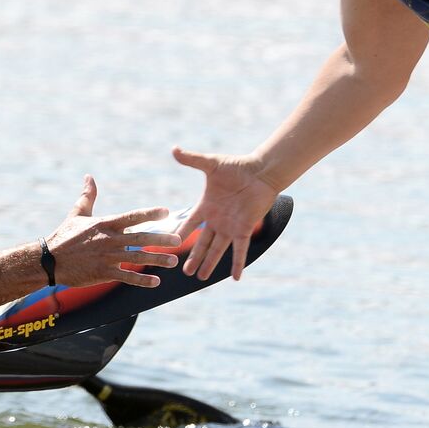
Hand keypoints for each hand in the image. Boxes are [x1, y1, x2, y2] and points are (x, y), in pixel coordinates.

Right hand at [44, 176, 181, 287]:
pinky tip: (156, 282)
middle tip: (179, 239)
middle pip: (140, 238)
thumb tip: (89, 177)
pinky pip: (127, 276)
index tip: (166, 211)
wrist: (49, 260)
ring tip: (173, 262)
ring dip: (157, 260)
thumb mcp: (77, 213)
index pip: (132, 216)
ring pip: (137, 258)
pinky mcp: (103, 273)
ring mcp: (107, 257)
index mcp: (105, 223)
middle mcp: (109, 239)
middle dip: (161, 239)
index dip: (150, 213)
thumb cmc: (64, 236)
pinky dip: (142, 280)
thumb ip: (88, 196)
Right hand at [170, 147, 280, 279]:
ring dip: (209, 264)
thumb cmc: (237, 166)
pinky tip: (235, 278)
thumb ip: (192, 159)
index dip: (179, 234)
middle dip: (194, 258)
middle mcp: (216, 220)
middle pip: (202, 243)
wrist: (261, 172)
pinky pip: (239, 250)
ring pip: (216, 250)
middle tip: (184, 272)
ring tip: (200, 278)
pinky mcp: (244, 229)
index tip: (168, 245)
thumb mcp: (211, 164)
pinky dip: (237, 264)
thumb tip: (174, 149)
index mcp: (206, 207)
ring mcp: (230, 227)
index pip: (189, 224)